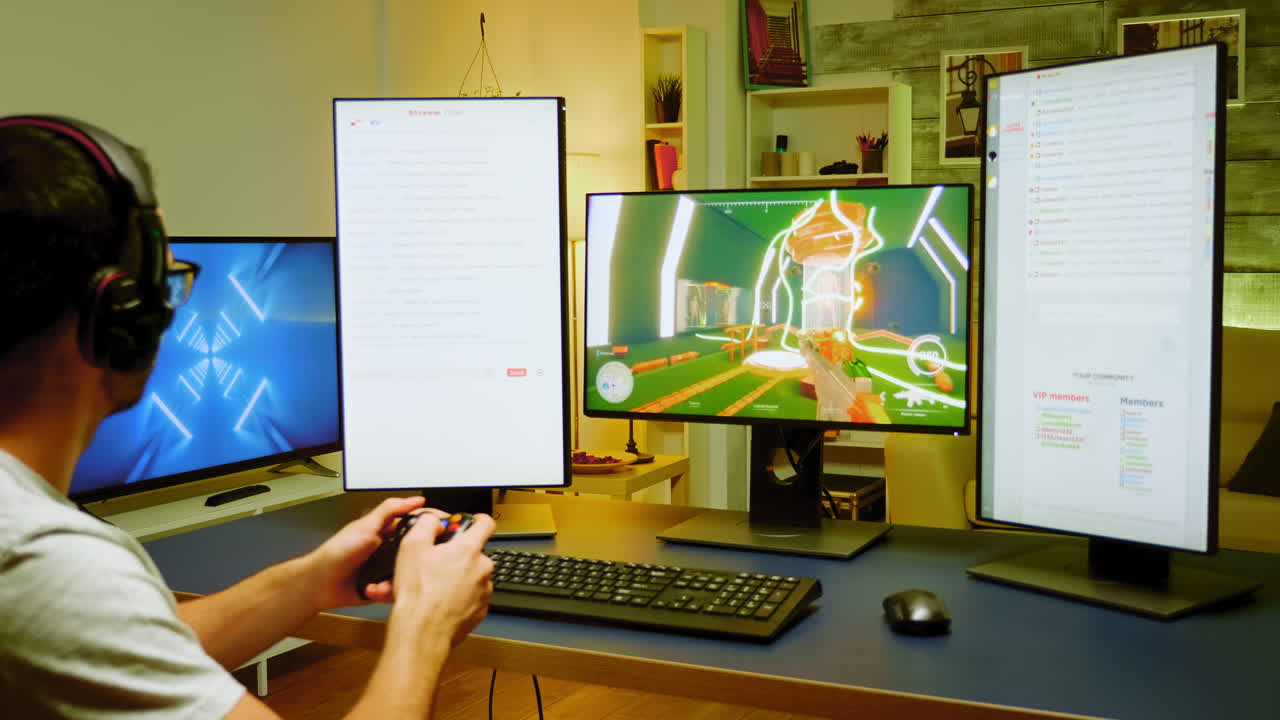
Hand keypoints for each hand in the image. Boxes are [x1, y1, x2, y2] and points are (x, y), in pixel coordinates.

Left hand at [301, 496, 426, 611]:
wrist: (320, 584)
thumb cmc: (338, 552)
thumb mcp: (366, 527)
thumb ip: (390, 510)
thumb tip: (416, 500)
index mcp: (388, 531)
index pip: (417, 525)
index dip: (433, 525)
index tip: (450, 528)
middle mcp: (391, 550)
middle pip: (419, 549)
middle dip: (424, 555)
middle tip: (432, 559)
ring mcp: (388, 569)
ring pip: (412, 571)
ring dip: (407, 575)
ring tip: (403, 577)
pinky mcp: (385, 587)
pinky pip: (400, 588)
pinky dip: (395, 590)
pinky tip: (384, 589)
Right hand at [390, 512, 495, 645]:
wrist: (422, 631)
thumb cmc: (418, 592)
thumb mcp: (412, 546)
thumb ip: (426, 525)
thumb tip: (434, 520)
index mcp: (469, 549)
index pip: (485, 523)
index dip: (476, 519)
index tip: (468, 522)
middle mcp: (483, 568)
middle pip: (475, 553)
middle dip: (457, 556)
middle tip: (436, 563)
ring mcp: (484, 591)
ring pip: (473, 577)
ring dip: (458, 578)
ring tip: (434, 586)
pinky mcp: (480, 611)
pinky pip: (472, 597)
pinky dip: (460, 597)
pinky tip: (440, 601)